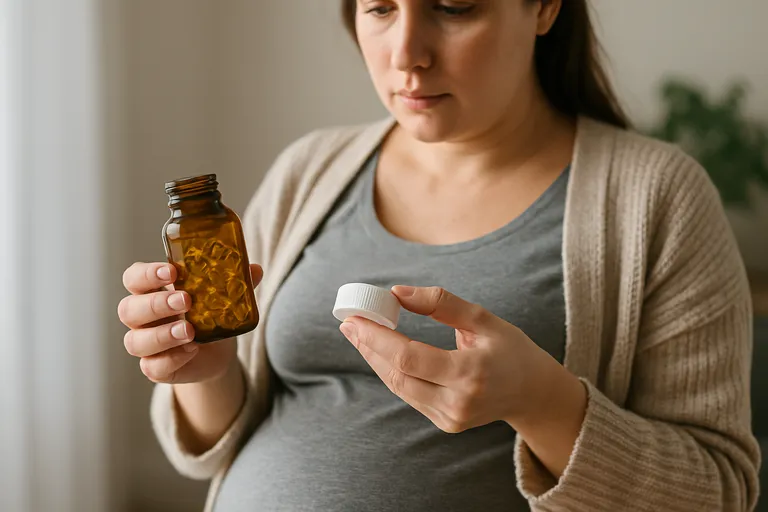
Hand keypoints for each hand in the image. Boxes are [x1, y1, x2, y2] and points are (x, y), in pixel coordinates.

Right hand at [118, 261, 262, 383]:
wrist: (218, 351)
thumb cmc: (211, 313)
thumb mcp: (223, 296)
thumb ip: (235, 282)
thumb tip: (254, 269)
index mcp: (151, 290)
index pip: (134, 278)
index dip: (146, 274)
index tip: (172, 271)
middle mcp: (141, 317)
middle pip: (128, 309)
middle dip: (156, 304)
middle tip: (185, 300)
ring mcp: (145, 343)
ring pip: (135, 341)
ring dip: (162, 335)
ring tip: (189, 330)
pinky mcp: (155, 367)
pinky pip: (152, 366)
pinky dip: (172, 358)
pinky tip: (191, 350)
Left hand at [340, 285, 582, 431]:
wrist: (532, 393)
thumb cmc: (510, 350)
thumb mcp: (484, 319)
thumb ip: (441, 303)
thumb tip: (397, 293)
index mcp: (471, 373)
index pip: (409, 357)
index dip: (378, 337)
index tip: (356, 317)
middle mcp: (458, 402)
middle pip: (397, 375)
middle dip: (368, 347)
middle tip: (348, 322)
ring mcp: (450, 418)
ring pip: (398, 387)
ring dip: (374, 359)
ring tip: (357, 333)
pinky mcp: (445, 423)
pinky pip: (409, 395)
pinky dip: (391, 372)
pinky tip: (378, 352)